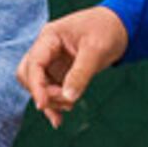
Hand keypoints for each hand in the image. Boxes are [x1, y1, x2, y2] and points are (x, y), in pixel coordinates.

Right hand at [15, 6, 129, 128]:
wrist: (119, 26)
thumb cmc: (106, 30)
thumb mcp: (96, 50)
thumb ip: (81, 73)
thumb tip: (68, 98)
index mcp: (49, 37)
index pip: (34, 63)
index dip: (35, 85)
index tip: (42, 105)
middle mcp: (46, 49)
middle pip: (28, 75)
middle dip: (43, 92)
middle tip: (66, 101)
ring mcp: (51, 62)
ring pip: (38, 85)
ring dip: (50, 100)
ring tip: (70, 106)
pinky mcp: (59, 72)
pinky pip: (49, 91)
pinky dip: (53, 104)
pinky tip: (58, 120)